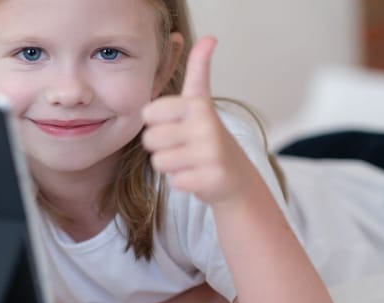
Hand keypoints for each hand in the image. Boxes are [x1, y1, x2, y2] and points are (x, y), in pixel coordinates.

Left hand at [141, 36, 258, 205]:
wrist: (236, 175)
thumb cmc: (207, 135)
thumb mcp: (201, 101)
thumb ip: (199, 70)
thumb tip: (210, 38)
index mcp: (196, 105)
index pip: (148, 113)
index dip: (156, 123)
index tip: (175, 123)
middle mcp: (205, 126)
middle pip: (149, 140)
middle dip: (161, 146)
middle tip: (183, 146)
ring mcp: (209, 154)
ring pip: (159, 162)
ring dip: (171, 165)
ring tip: (189, 161)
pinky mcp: (210, 179)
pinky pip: (174, 182)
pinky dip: (183, 182)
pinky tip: (198, 176)